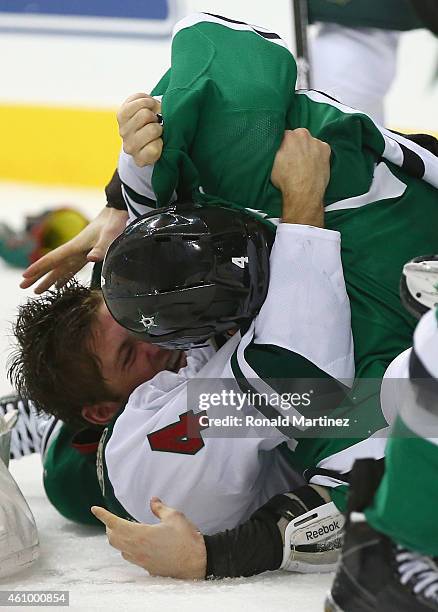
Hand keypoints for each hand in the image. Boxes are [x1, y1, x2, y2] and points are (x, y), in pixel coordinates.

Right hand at [20, 207, 127, 292]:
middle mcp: (74, 250)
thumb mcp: (109, 236)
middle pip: (52, 266)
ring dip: (48, 279)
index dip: (38, 268)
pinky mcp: (87, 253)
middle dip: (37, 276)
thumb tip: (91, 258)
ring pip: (60, 268)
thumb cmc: (113, 222)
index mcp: (76, 246)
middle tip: (23, 287)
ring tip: (37, 290)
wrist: (117, 210)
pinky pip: (71, 268)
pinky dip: (63, 277)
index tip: (25, 276)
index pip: (53, 259)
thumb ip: (101, 248)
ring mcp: (80, 252)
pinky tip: (59, 285)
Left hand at [91, 498, 206, 579]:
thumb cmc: (186, 538)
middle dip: (109, 527)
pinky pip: (131, 557)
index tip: (95, 509)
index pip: (114, 523)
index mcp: (140, 534)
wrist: (197, 563)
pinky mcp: (148, 568)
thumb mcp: (174, 516)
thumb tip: (152, 500)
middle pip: (113, 538)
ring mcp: (141, 561)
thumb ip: (160, 508)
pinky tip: (136, 543)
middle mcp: (137, 549)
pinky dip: (127, 548)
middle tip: (111, 519)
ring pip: (120, 549)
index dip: (103, 515)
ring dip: (117, 538)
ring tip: (122, 530)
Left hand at [117, 93, 162, 166]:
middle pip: (152, 129)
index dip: (161, 142)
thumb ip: (168, 138)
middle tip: (157, 125)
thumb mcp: (166, 144)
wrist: (143, 131)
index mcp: (142, 159)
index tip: (160, 140)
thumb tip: (163, 119)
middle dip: (159, 125)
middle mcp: (130, 147)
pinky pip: (138, 100)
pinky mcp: (121, 114)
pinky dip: (147, 100)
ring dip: (153, 111)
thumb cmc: (158, 138)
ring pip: (145, 113)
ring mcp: (123, 131)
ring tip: (153, 115)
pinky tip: (148, 106)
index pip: (154, 150)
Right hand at [271, 129, 330, 226]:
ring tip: (304, 164)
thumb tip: (276, 149)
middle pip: (299, 136)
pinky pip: (320, 149)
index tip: (284, 153)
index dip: (284, 145)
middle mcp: (303, 135)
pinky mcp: (325, 149)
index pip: (285, 135)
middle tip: (294, 158)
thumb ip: (276, 152)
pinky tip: (313, 165)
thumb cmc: (287, 181)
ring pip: (310, 142)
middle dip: (297, 145)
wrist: (303, 192)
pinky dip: (318, 154)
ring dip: (308, 149)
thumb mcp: (272, 165)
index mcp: (288, 136)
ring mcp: (316, 142)